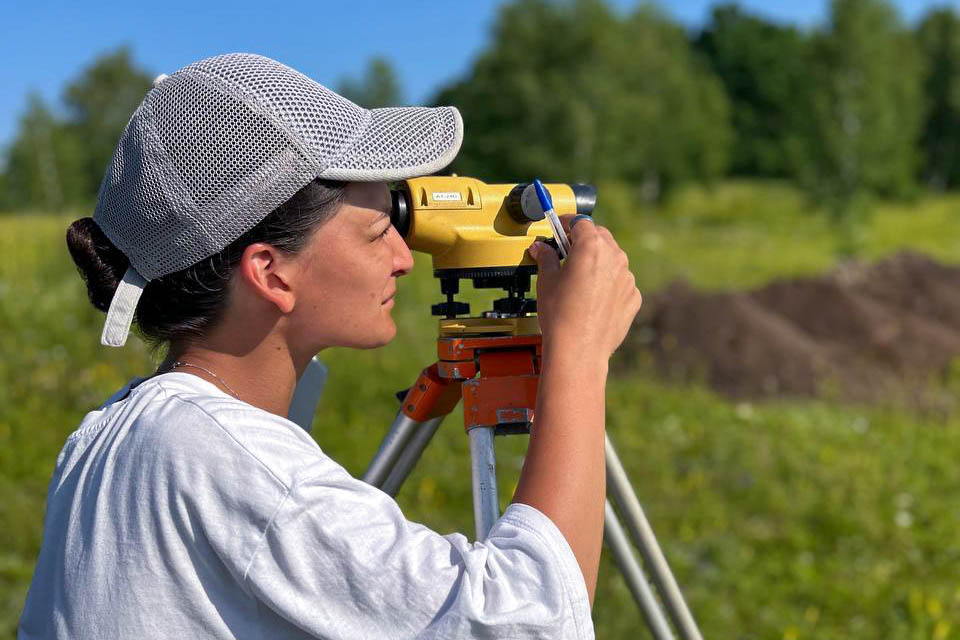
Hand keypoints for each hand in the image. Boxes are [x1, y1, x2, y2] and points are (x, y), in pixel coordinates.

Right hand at [527, 216, 641, 360]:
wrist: (579, 350)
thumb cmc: (560, 315)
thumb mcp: (546, 281)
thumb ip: (546, 258)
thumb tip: (541, 248)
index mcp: (591, 247)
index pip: (581, 222)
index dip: (567, 222)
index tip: (559, 227)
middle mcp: (614, 258)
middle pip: (600, 237)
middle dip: (583, 240)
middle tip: (566, 250)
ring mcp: (627, 278)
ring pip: (612, 259)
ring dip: (598, 261)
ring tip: (579, 278)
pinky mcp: (633, 297)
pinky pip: (620, 282)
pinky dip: (608, 283)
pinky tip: (592, 298)